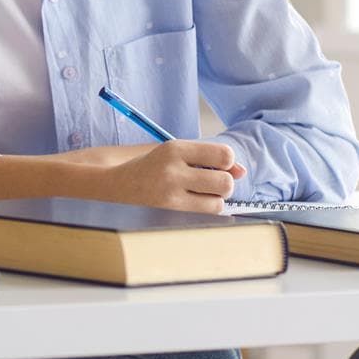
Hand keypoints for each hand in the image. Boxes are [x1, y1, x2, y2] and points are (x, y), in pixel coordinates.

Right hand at [98, 140, 245, 211]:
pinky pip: (209, 211)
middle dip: (225, 183)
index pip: (223, 154)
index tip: (216, 164)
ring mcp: (171, 191)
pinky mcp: (170, 208)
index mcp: (175, 148)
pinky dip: (210, 207)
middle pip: (225, 180)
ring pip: (220, 199)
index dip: (226, 161)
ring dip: (217, 197)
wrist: (116, 183)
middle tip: (211, 182)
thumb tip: (241, 171)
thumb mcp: (176, 153)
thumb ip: (209, 158)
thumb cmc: (152, 166)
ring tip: (203, 193)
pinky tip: (196, 202)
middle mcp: (173, 168)